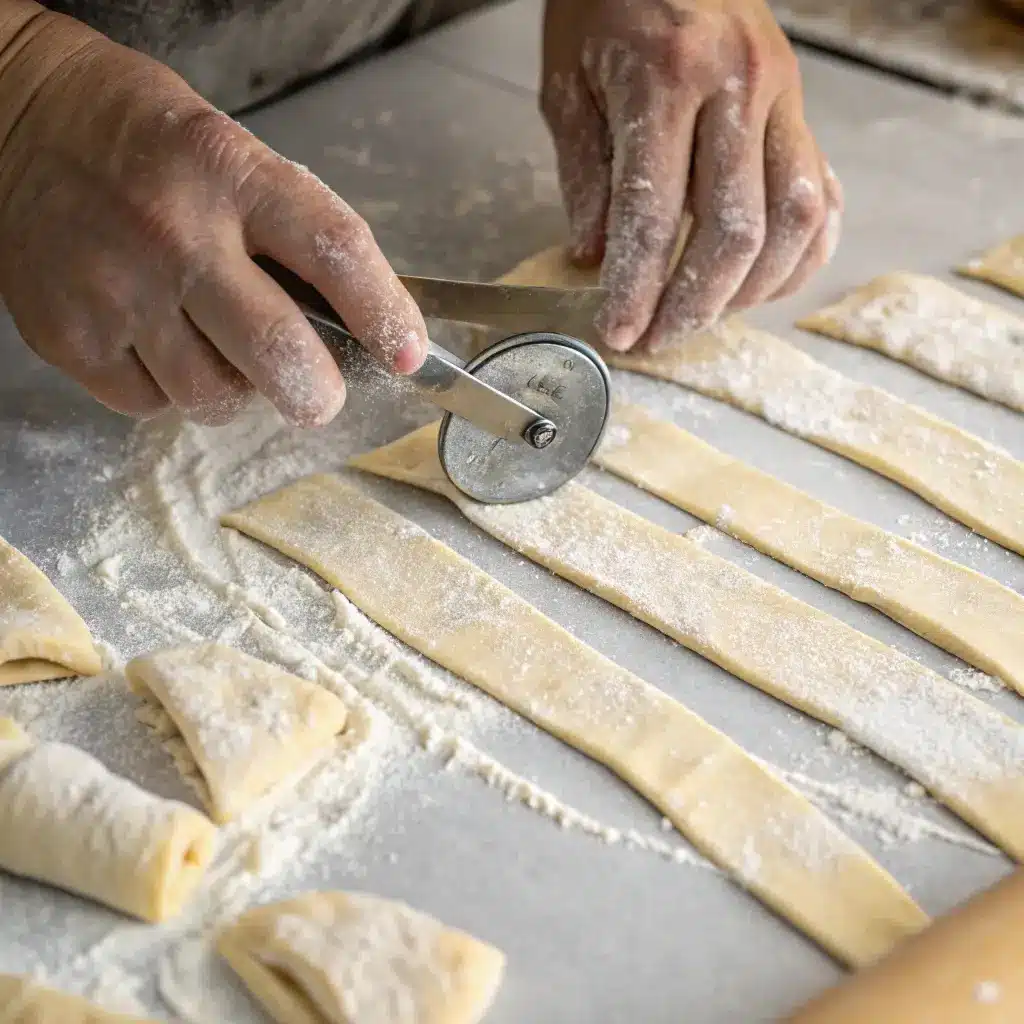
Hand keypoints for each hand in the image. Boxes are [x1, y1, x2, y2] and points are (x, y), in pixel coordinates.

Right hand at [0, 5, 427, 424]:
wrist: (15, 120)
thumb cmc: (147, 144)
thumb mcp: (233, 155)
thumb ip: (290, 235)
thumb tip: (357, 327)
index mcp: (230, 174)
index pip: (334, 251)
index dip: (385, 313)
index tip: (409, 354)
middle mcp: (174, 234)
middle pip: (277, 353)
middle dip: (315, 393)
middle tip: (317, 393)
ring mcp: (115, 290)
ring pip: (213, 396)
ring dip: (237, 390)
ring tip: (219, 347)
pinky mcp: (69, 336)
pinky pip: (151, 404)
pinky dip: (171, 391)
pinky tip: (160, 342)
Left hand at [541, 0, 842, 350]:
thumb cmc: (604, 3)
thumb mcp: (568, 86)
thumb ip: (586, 178)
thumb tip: (597, 259)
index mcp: (666, 79)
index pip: (654, 216)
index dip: (637, 289)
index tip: (620, 333)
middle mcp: (738, 87)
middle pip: (734, 232)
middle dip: (694, 305)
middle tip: (659, 338)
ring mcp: (782, 96)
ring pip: (793, 222)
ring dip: (750, 290)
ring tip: (705, 315)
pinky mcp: (802, 105)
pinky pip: (822, 195)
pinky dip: (799, 252)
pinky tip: (762, 279)